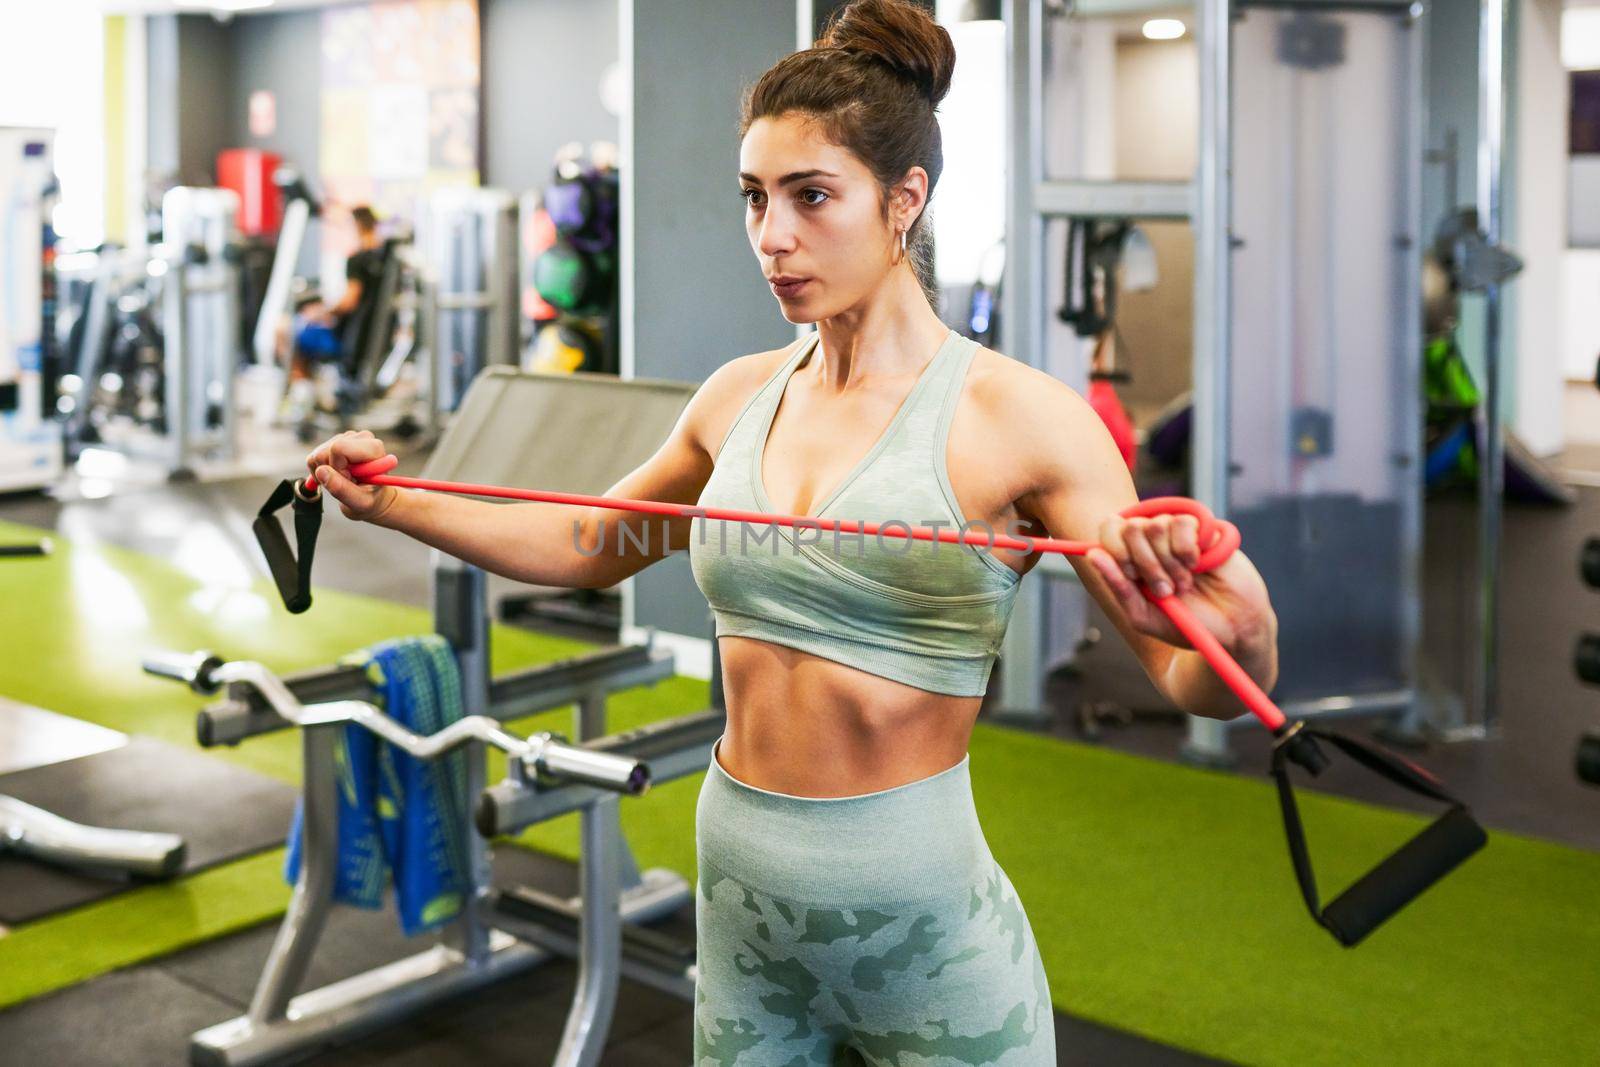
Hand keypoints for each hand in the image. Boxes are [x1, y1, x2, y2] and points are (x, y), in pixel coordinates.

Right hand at [306, 430, 397, 521]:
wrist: (373, 495)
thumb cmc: (371, 498)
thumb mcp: (361, 502)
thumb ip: (342, 489)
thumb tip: (321, 471)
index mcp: (373, 448)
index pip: (339, 448)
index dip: (337, 467)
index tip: (349, 479)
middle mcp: (362, 438)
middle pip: (326, 450)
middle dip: (330, 470)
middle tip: (346, 481)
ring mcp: (348, 438)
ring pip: (318, 453)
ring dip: (325, 471)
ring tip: (343, 479)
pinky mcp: (337, 441)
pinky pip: (314, 456)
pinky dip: (319, 470)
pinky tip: (335, 475)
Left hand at [1086, 513, 1274, 657]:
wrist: (1230, 629)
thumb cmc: (1185, 625)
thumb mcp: (1143, 615)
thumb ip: (1117, 586)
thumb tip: (1092, 554)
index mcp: (1132, 559)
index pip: (1109, 529)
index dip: (1116, 550)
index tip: (1132, 575)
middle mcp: (1152, 541)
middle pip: (1130, 528)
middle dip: (1145, 563)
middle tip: (1164, 589)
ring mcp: (1177, 532)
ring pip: (1155, 524)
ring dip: (1169, 562)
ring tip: (1184, 583)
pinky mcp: (1202, 528)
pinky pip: (1181, 523)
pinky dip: (1186, 550)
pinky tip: (1197, 566)